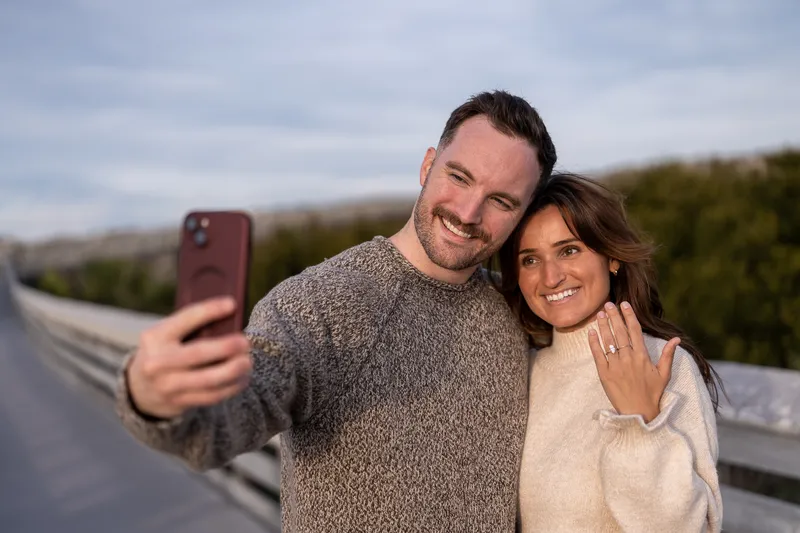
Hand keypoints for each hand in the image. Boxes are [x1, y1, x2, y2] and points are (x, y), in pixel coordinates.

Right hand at [127, 296, 252, 418]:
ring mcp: (168, 385)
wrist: (141, 388)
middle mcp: (157, 362)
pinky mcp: (180, 402)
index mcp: (155, 337)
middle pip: (198, 353)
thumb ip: (191, 325)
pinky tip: (242, 378)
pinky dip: (231, 387)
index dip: (210, 310)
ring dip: (234, 370)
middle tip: (246, 342)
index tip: (232, 304)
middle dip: (226, 347)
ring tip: (248, 362)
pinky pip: (212, 396)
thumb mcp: (167, 334)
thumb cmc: (164, 350)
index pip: (185, 319)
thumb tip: (231, 313)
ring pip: (208, 379)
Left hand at [588, 301, 678, 422]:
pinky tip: (591, 332)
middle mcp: (628, 358)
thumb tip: (677, 339)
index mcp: (642, 356)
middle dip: (613, 316)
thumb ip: (668, 355)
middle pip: (620, 332)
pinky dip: (594, 343)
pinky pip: (598, 355)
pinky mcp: (604, 374)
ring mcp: (616, 366)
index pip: (635, 330)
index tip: (624, 304)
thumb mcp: (664, 374)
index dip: (629, 316)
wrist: (638, 412)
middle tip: (608, 304)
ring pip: (608, 341)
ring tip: (599, 314)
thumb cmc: (652, 393)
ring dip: (603, 326)